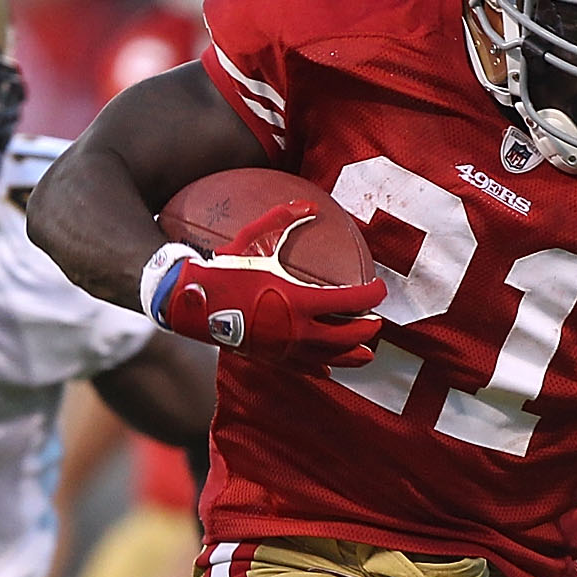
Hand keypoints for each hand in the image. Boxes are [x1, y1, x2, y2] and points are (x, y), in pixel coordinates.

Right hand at [143, 200, 383, 369]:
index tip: (380, 290)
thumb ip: (284, 219)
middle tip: (376, 321)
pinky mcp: (275, 360)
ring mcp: (288, 350)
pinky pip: (307, 369)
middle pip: (348, 335)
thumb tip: (310, 207)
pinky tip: (332, 369)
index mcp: (300, 300)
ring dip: (354, 355)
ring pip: (332, 358)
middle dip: (367, 328)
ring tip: (367, 353)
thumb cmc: (225, 271)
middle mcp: (299, 330)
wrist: (196, 304)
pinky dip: (324, 369)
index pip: (350, 302)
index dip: (372, 295)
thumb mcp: (254, 239)